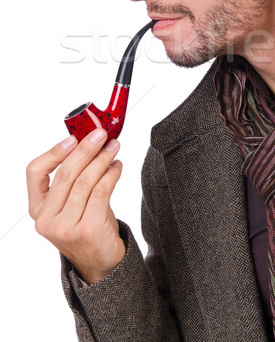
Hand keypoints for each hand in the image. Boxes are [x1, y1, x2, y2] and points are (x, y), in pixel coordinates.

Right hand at [26, 128, 125, 283]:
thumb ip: (72, 178)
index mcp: (37, 209)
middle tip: (101, 134)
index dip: (54, 152)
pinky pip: (101, 191)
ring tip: (113, 147)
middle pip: (65, 173)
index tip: (73, 138)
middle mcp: (47, 219)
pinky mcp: (88, 229)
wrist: (100, 263)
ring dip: (102, 159)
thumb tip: (88, 142)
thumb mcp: (69, 204)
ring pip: (85, 180)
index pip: (35, 172)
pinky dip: (111, 174)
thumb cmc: (85, 225)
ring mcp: (66, 227)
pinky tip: (117, 167)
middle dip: (86, 149)